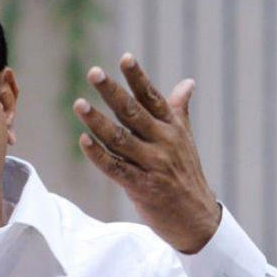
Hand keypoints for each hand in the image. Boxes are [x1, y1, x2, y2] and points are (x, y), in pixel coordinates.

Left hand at [73, 53, 220, 253]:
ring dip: (98, 121)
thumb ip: (178, 110)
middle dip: (112, 92)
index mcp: (172, 128)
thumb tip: (187, 82)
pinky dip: (98, 155)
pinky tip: (82, 141)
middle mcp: (163, 143)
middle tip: (94, 72)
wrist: (197, 219)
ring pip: (120, 139)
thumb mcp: (185, 139)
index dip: (138, 77)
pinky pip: (115, 168)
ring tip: (79, 104)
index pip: (153, 97)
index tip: (125, 57)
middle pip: (133, 112)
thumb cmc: (186, 174)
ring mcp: (153, 165)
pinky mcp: (142, 187)